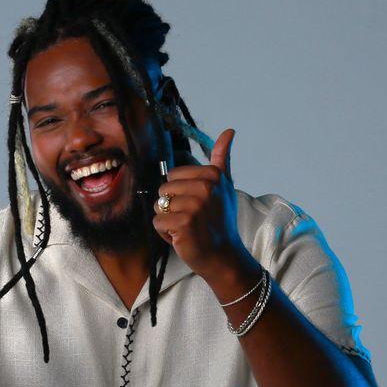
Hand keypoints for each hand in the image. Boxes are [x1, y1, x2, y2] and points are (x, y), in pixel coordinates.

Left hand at [149, 128, 245, 279]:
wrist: (224, 256)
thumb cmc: (221, 221)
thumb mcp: (225, 187)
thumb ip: (222, 159)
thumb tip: (229, 131)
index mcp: (212, 175)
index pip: (173, 175)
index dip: (180, 193)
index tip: (198, 206)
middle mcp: (205, 187)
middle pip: (163, 189)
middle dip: (171, 207)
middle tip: (191, 219)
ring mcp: (194, 205)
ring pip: (159, 206)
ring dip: (168, 221)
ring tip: (186, 228)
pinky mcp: (183, 223)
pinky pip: (157, 222)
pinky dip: (165, 234)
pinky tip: (182, 238)